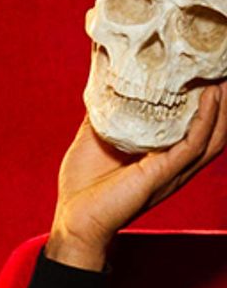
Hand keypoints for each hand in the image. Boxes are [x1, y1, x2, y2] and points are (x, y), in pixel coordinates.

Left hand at [46, 83, 226, 269]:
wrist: (74, 218)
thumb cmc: (83, 185)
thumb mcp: (93, 138)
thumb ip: (103, 114)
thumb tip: (101, 83)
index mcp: (160, 155)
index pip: (193, 126)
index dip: (203, 101)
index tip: (203, 71)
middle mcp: (174, 163)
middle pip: (213, 130)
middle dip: (222, 101)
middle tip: (222, 69)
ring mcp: (172, 169)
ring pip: (212, 136)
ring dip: (221, 107)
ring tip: (223, 78)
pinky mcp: (162, 173)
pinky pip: (192, 145)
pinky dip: (204, 120)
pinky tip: (209, 98)